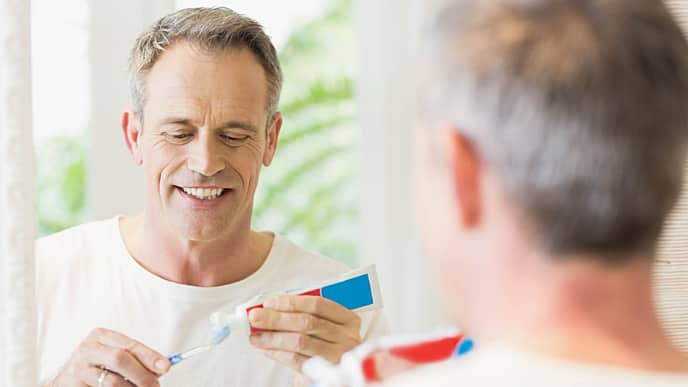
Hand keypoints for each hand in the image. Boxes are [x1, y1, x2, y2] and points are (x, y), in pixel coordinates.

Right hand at [47, 328, 169, 386]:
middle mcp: (88, 349)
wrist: (65, 382)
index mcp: (100, 336)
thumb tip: (161, 367)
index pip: (130, 345)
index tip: (166, 366)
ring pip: (112, 381)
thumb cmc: (95, 367)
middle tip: (155, 385)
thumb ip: (135, 359)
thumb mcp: (113, 357)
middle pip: (121, 359)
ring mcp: (78, 368)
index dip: (149, 356)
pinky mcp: (73, 385)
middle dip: (142, 374)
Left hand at [248, 295, 361, 371]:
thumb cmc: (326, 347)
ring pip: (300, 341)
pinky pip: (297, 360)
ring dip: (273, 338)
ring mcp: (338, 356)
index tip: (269, 302)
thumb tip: (271, 309)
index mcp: (348, 319)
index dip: (291, 302)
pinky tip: (267, 349)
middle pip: (307, 322)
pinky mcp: (325, 373)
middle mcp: (347, 337)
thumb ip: (303, 315)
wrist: (335, 378)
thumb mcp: (323, 328)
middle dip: (277, 318)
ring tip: (256, 336)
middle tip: (256, 317)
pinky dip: (278, 354)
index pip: (318, 304)